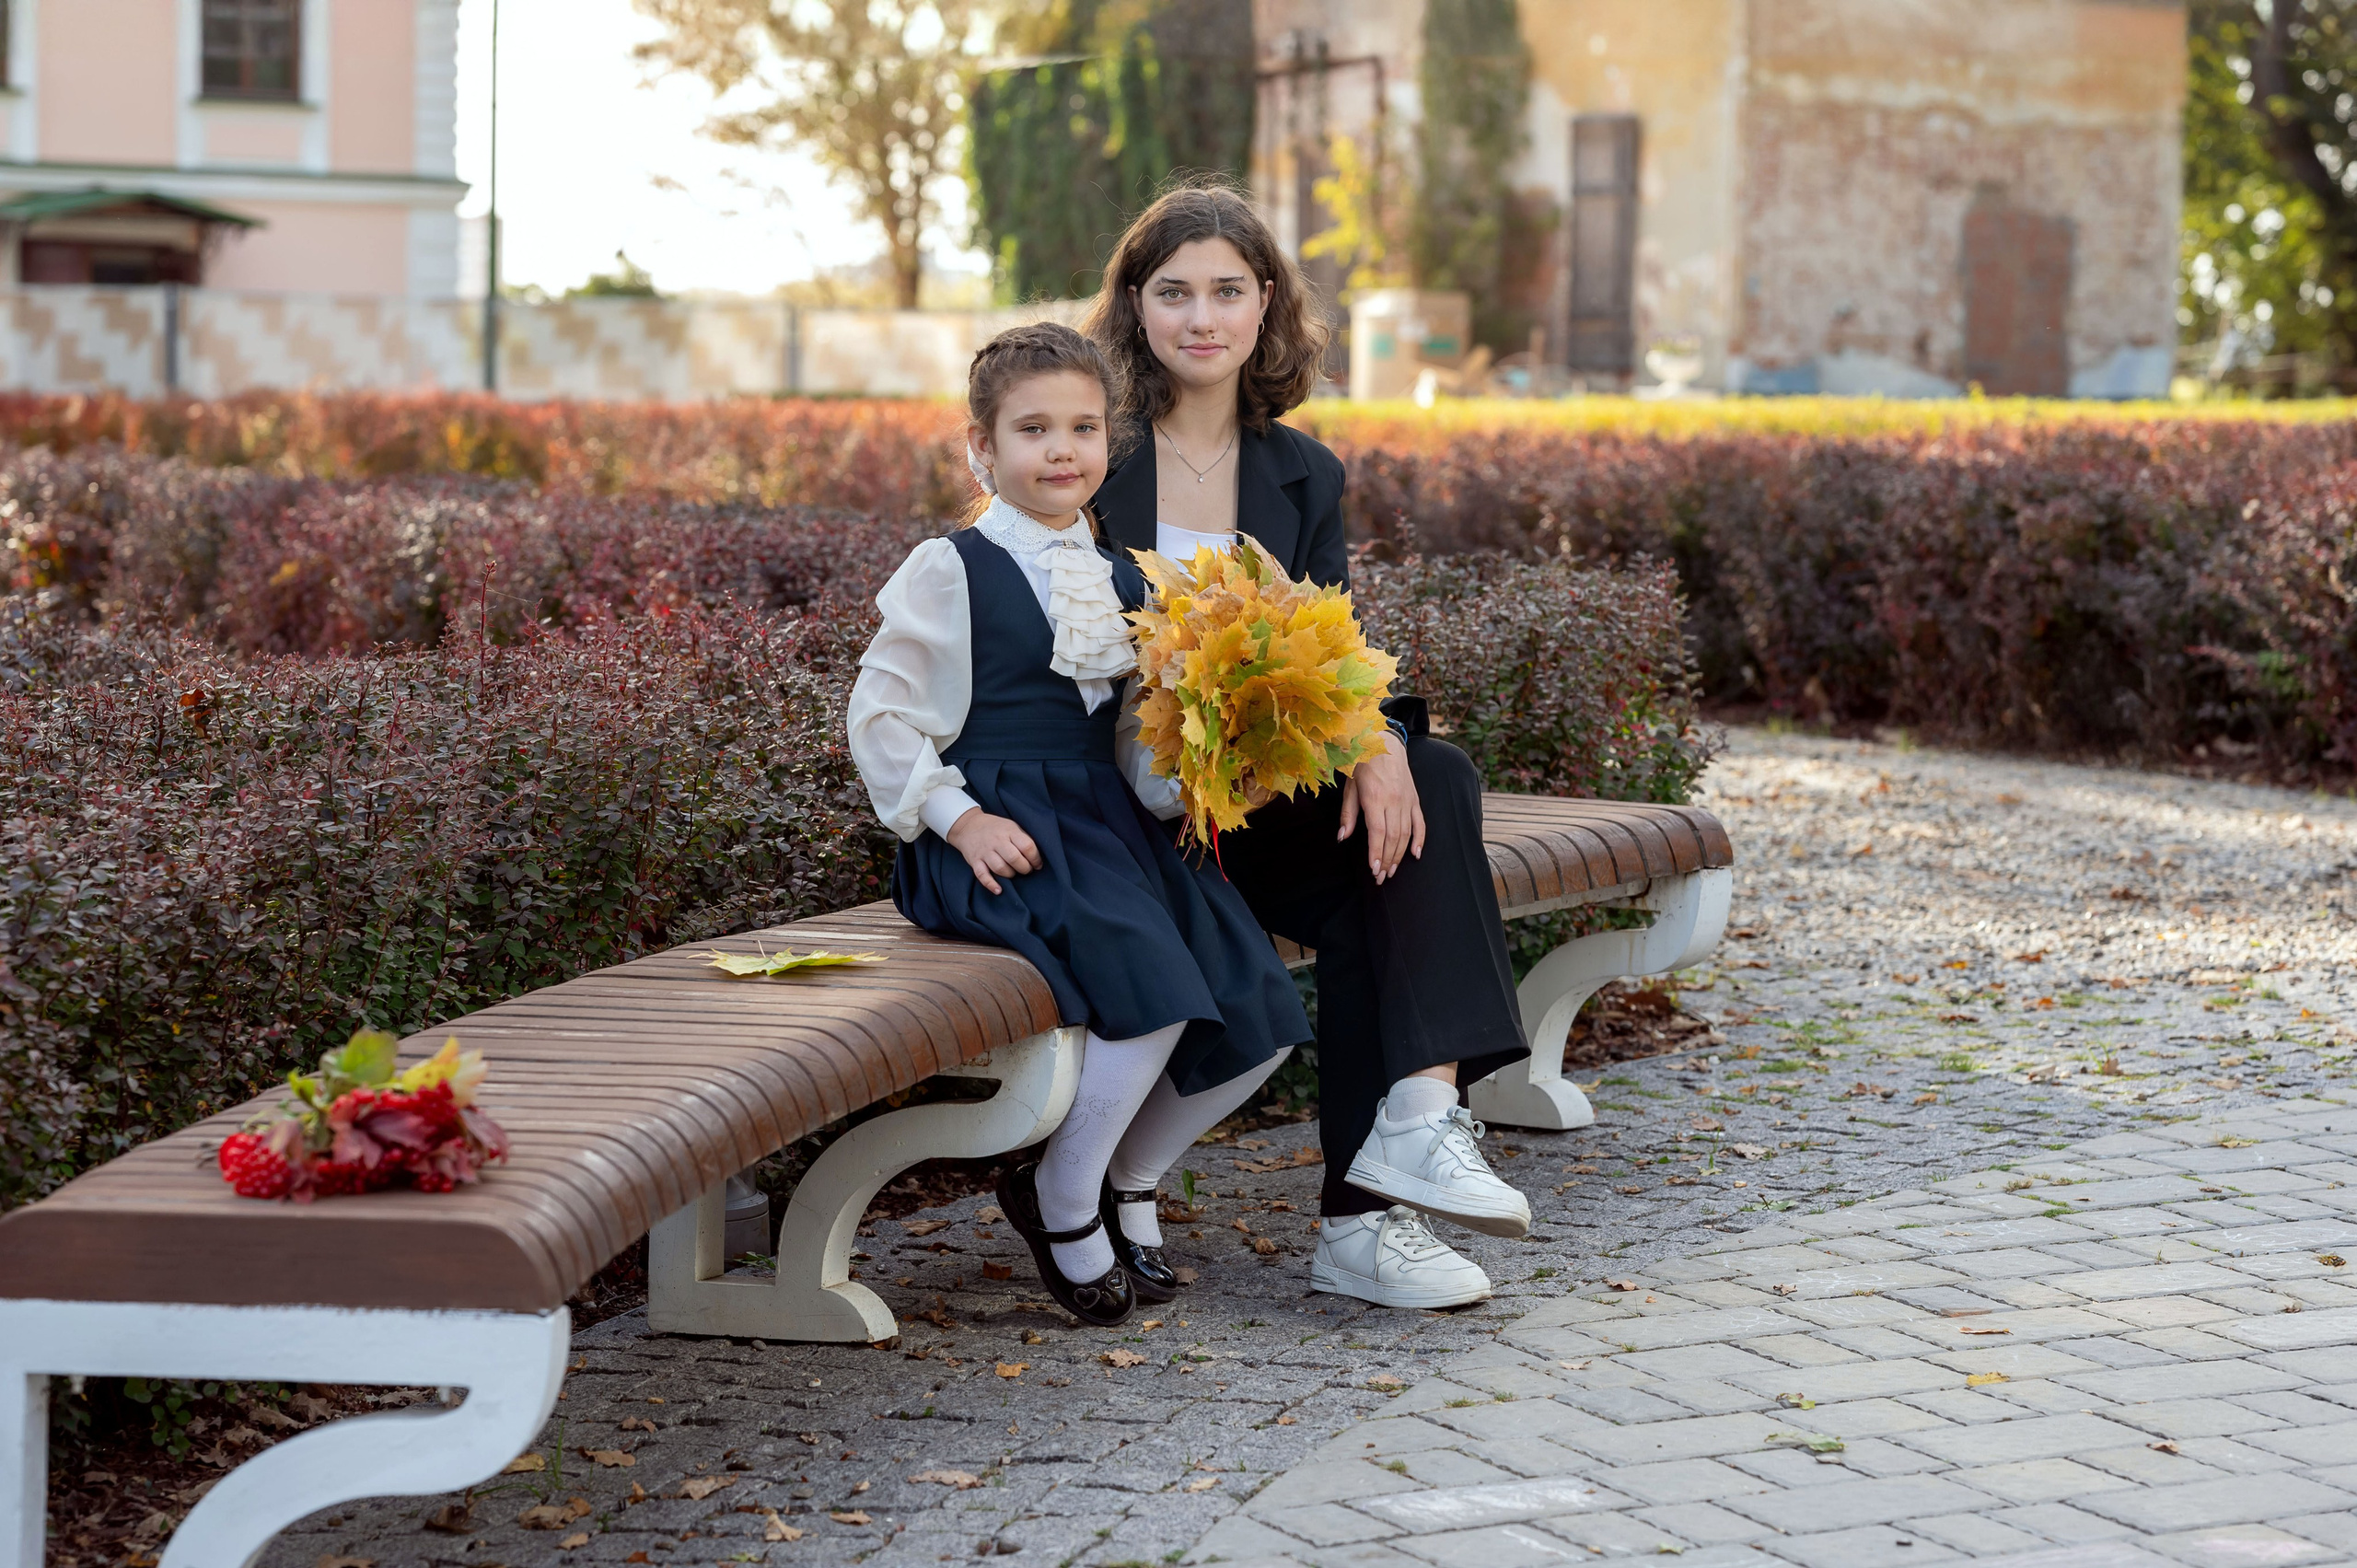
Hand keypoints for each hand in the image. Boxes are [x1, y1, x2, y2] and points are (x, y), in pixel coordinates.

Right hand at [944, 808, 1040, 894]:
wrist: (969, 826)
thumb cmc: (996, 828)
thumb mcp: (1012, 827)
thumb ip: (1023, 840)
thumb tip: (1038, 859)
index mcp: (1009, 831)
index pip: (1027, 846)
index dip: (1035, 858)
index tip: (1037, 864)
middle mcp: (997, 841)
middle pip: (1014, 858)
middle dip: (1024, 868)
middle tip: (1026, 870)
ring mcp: (985, 851)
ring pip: (1000, 868)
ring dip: (1010, 874)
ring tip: (1013, 873)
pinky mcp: (975, 861)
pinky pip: (982, 875)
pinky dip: (990, 884)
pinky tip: (999, 890)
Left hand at [1337, 732, 1425, 884]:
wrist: (1383, 742)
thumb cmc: (1361, 764)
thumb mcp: (1349, 786)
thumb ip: (1347, 814)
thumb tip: (1342, 837)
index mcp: (1375, 797)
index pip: (1378, 832)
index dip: (1377, 852)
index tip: (1374, 869)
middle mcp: (1393, 800)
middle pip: (1393, 837)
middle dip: (1387, 860)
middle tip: (1381, 877)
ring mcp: (1406, 800)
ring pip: (1406, 833)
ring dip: (1399, 855)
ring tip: (1392, 871)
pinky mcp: (1414, 799)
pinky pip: (1420, 823)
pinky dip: (1420, 840)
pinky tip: (1415, 855)